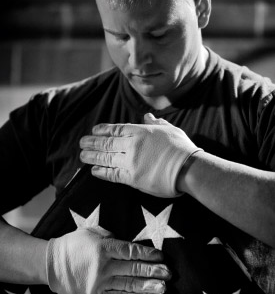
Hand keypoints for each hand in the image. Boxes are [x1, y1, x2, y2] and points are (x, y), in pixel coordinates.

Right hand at [46, 228, 169, 293]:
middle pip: (133, 269)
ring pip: (128, 285)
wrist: (51, 265)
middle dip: (153, 271)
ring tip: (163, 288)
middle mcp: (103, 266)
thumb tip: (126, 243)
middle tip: (168, 273)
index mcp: (103, 248)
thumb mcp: (91, 232)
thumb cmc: (72, 244)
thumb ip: (110, 235)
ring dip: (147, 286)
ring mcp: (100, 282)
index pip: (131, 251)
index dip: (147, 254)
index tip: (160, 256)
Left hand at [80, 113, 202, 196]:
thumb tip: (147, 116)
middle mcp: (132, 145)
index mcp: (140, 131)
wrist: (188, 168)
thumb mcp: (169, 129)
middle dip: (92, 142)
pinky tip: (94, 170)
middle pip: (107, 143)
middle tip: (81, 143)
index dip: (102, 130)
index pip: (116, 129)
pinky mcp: (132, 178)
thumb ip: (155, 123)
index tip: (93, 130)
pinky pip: (112, 174)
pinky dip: (102, 172)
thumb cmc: (181, 147)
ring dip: (92, 156)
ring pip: (106, 158)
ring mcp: (130, 162)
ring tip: (82, 156)